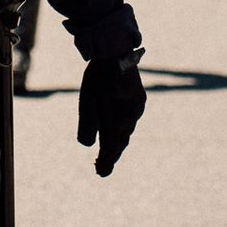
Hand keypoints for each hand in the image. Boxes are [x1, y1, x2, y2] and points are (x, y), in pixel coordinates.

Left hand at [77, 50, 145, 177]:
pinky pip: (132, 118)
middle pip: (120, 144)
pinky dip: (124, 123)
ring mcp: (136, 110)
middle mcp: (128, 120)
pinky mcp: (140, 101)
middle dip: (112, 154)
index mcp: (114, 123)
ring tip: (110, 144)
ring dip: (118, 138)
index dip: (105, 164)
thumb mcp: (86, 102)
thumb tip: (87, 145)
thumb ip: (86, 126)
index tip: (100, 172)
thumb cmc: (97, 78)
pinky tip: (119, 121)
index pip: (109, 151)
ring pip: (127, 131)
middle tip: (103, 165)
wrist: (117, 54)